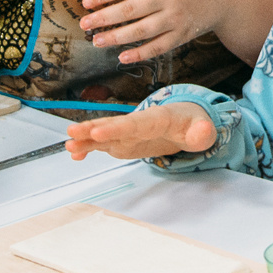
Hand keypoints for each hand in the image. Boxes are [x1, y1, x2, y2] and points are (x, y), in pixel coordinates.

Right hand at [64, 101, 216, 161]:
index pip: (136, 123)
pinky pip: (104, 143)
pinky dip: (89, 147)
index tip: (98, 130)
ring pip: (104, 133)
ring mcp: (128, 132)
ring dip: (86, 138)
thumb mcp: (203, 129)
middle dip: (93, 128)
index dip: (117, 128)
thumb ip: (202, 132)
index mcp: (158, 118)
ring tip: (68, 144)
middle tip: (73, 132)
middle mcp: (138, 123)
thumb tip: (204, 132)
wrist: (185, 121)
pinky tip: (75, 153)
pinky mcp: (123, 141)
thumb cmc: (193, 124)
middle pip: (114, 125)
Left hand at [78, 0, 241, 62]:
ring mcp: (176, 17)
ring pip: (140, 31)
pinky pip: (158, 47)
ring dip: (116, 37)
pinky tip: (122, 57)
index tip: (86, 2)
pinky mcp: (183, 35)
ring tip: (97, 41)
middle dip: (104, 18)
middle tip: (85, 24)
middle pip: (130, 9)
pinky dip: (139, 54)